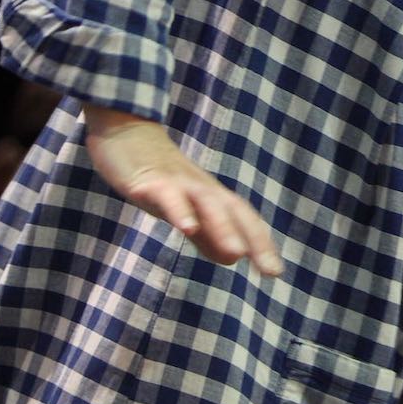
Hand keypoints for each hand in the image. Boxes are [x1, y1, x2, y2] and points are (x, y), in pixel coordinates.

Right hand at [83, 104, 282, 273]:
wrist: (127, 130)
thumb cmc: (159, 176)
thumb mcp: (185, 209)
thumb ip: (207, 235)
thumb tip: (233, 259)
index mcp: (211, 196)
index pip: (244, 220)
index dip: (261, 244)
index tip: (275, 273)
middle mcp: (201, 188)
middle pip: (234, 211)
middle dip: (254, 240)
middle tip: (270, 271)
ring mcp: (177, 182)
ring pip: (206, 203)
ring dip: (223, 227)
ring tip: (237, 252)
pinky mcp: (150, 180)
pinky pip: (167, 195)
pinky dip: (179, 210)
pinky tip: (187, 228)